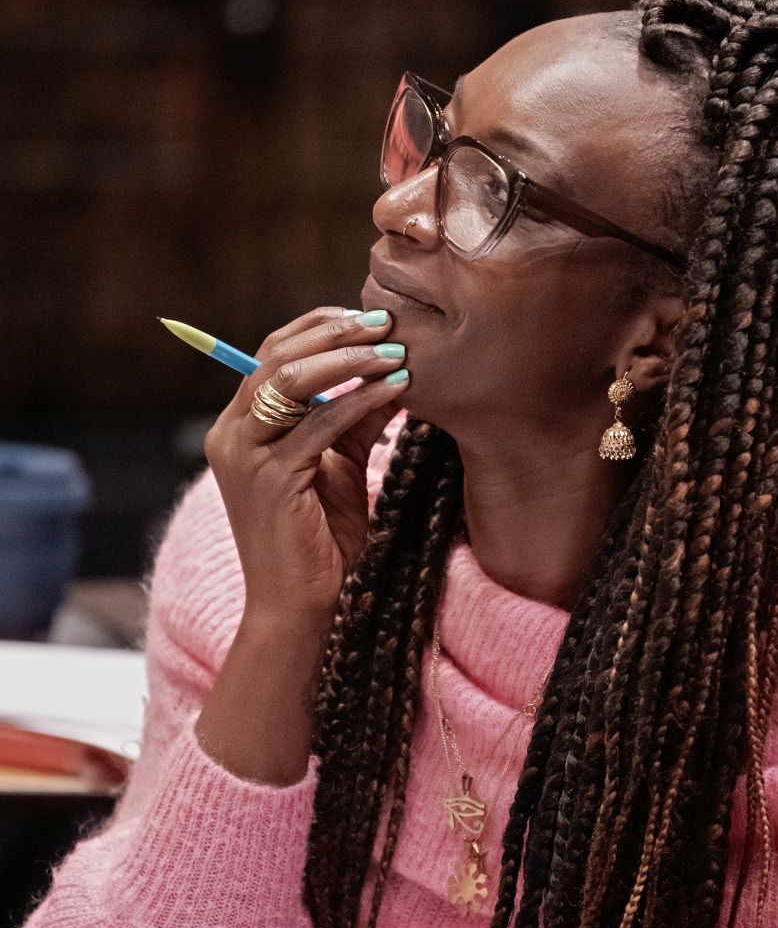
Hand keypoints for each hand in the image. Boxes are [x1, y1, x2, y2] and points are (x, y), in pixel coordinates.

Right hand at [202, 306, 408, 624]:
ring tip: (395, 350)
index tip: (368, 319)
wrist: (302, 608)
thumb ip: (356, 421)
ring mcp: (245, 457)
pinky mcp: (271, 480)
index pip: (270, 354)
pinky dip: (362, 401)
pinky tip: (397, 389)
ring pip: (292, 381)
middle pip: (277, 357)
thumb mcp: (340, 467)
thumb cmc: (321, 541)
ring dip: (349, 359)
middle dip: (335, 334)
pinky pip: (321, 424)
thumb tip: (394, 372)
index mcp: (239, 427)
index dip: (318, 329)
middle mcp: (231, 435)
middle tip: (385, 323)